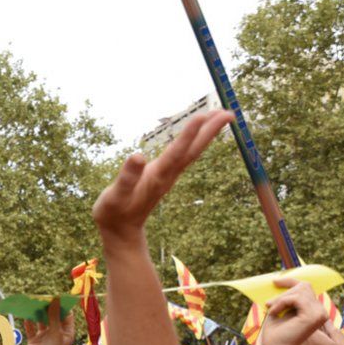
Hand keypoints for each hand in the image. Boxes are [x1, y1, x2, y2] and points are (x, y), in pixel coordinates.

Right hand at [27, 299, 75, 344]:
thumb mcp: (55, 331)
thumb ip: (54, 315)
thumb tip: (55, 300)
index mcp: (66, 332)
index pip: (66, 316)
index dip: (62, 306)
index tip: (56, 297)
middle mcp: (56, 333)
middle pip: (52, 317)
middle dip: (48, 309)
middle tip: (42, 298)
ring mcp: (45, 336)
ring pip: (41, 322)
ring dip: (38, 315)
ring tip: (33, 304)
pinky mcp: (34, 340)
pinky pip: (31, 329)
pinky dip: (29, 323)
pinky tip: (26, 316)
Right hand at [93, 110, 232, 243]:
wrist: (121, 231)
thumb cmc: (114, 213)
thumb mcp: (115, 197)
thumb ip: (127, 178)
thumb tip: (137, 156)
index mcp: (157, 177)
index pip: (177, 153)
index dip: (188, 134)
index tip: (202, 115)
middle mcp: (168, 175)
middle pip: (193, 150)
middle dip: (210, 131)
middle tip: (229, 113)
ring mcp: (168, 175)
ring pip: (192, 151)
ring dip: (207, 134)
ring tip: (219, 115)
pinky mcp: (165, 175)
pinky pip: (185, 154)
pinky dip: (194, 141)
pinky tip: (196, 134)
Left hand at [259, 281, 327, 344]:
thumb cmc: (275, 333)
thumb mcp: (281, 310)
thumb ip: (287, 298)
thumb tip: (284, 281)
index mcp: (314, 311)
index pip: (307, 288)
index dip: (291, 281)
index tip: (275, 281)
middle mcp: (320, 312)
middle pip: (304, 286)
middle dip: (284, 292)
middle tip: (268, 304)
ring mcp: (319, 314)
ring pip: (300, 290)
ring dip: (281, 299)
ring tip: (270, 310)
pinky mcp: (313, 316)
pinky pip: (296, 298)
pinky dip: (282, 303)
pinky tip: (274, 313)